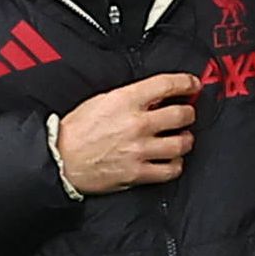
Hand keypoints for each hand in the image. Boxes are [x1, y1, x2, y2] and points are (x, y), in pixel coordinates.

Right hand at [54, 72, 198, 193]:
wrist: (61, 158)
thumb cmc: (77, 131)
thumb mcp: (102, 100)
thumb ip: (130, 97)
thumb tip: (154, 96)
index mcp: (126, 100)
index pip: (166, 85)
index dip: (187, 83)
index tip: (193, 85)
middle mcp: (136, 124)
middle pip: (182, 114)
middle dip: (188, 113)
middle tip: (186, 114)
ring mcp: (139, 150)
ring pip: (181, 143)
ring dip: (185, 139)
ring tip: (180, 138)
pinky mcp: (138, 173)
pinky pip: (171, 169)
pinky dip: (176, 164)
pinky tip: (171, 159)